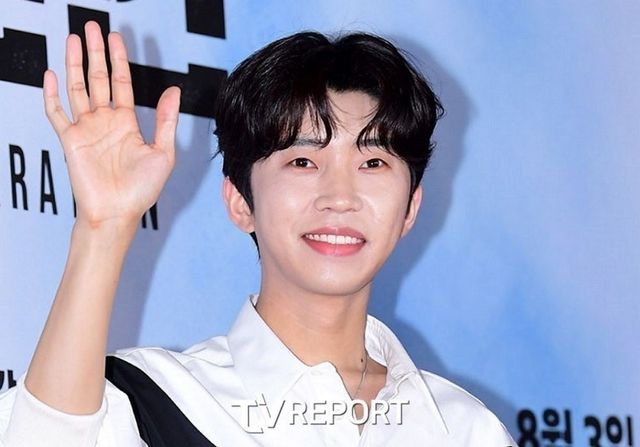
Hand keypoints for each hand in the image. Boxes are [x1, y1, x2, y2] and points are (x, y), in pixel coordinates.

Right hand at [43, 21, 180, 227]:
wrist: (119, 213)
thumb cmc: (142, 190)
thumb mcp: (163, 152)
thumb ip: (166, 120)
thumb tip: (173, 89)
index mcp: (126, 122)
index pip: (121, 82)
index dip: (118, 59)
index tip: (115, 37)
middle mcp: (105, 122)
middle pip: (98, 78)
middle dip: (95, 52)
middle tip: (91, 27)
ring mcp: (86, 129)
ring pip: (77, 88)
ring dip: (74, 64)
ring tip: (72, 39)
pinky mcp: (70, 141)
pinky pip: (56, 113)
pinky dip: (51, 95)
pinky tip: (50, 74)